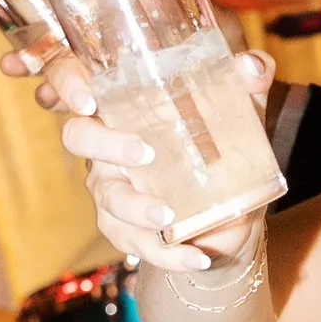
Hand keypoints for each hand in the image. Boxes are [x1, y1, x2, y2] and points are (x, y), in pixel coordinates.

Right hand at [20, 41, 273, 274]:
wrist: (231, 214)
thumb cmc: (221, 147)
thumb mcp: (238, 113)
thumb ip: (246, 85)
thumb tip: (254, 64)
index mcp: (123, 103)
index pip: (75, 79)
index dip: (67, 83)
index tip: (86, 98)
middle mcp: (107, 142)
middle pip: (79, 137)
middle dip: (105, 144)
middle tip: (142, 153)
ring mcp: (111, 188)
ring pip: (109, 197)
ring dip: (136, 207)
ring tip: (168, 217)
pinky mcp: (125, 228)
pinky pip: (138, 242)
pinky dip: (169, 253)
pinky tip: (197, 257)